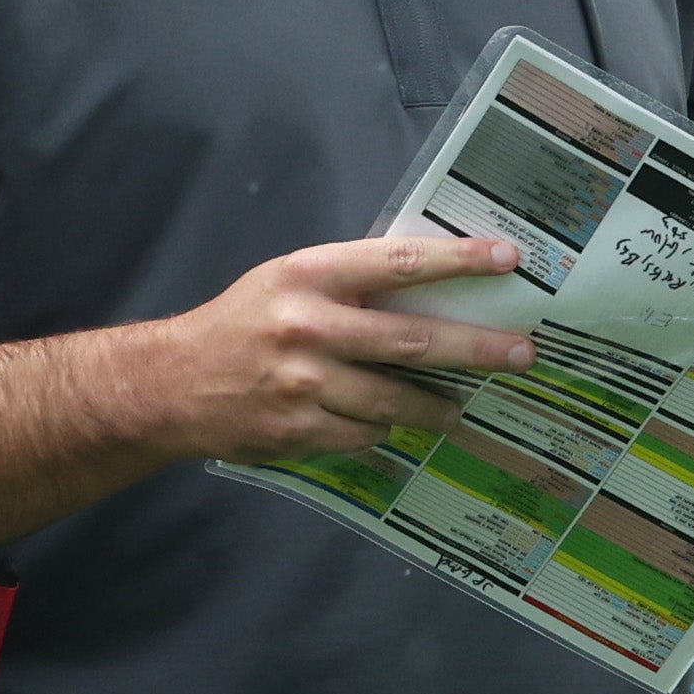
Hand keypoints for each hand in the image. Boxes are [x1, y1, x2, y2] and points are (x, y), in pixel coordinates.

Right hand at [138, 234, 536, 463]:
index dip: (458, 260)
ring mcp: (305, 385)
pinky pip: (366, 433)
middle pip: (413, 340)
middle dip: (477, 349)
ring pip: (396, 400)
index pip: (399, 263)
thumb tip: (432, 286)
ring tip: (455, 406)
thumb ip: (351, 282)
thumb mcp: (288, 280)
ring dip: (435, 405)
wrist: (172, 384)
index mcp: (310, 275)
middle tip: (521, 353)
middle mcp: (310, 327)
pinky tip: (379, 422)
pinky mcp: (299, 431)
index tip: (507, 259)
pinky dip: (380, 428)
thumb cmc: (242, 323)